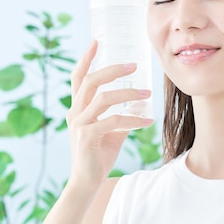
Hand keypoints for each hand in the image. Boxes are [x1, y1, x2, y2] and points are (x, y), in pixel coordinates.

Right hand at [66, 40, 152, 188]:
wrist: (87, 182)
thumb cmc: (98, 153)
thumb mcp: (110, 130)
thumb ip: (119, 115)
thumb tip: (139, 102)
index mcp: (78, 107)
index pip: (78, 77)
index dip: (86, 58)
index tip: (97, 41)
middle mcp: (75, 112)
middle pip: (90, 81)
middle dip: (112, 69)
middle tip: (134, 65)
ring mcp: (79, 124)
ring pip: (103, 98)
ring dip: (128, 93)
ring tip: (148, 93)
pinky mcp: (87, 137)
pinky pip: (113, 122)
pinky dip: (132, 119)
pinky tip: (147, 121)